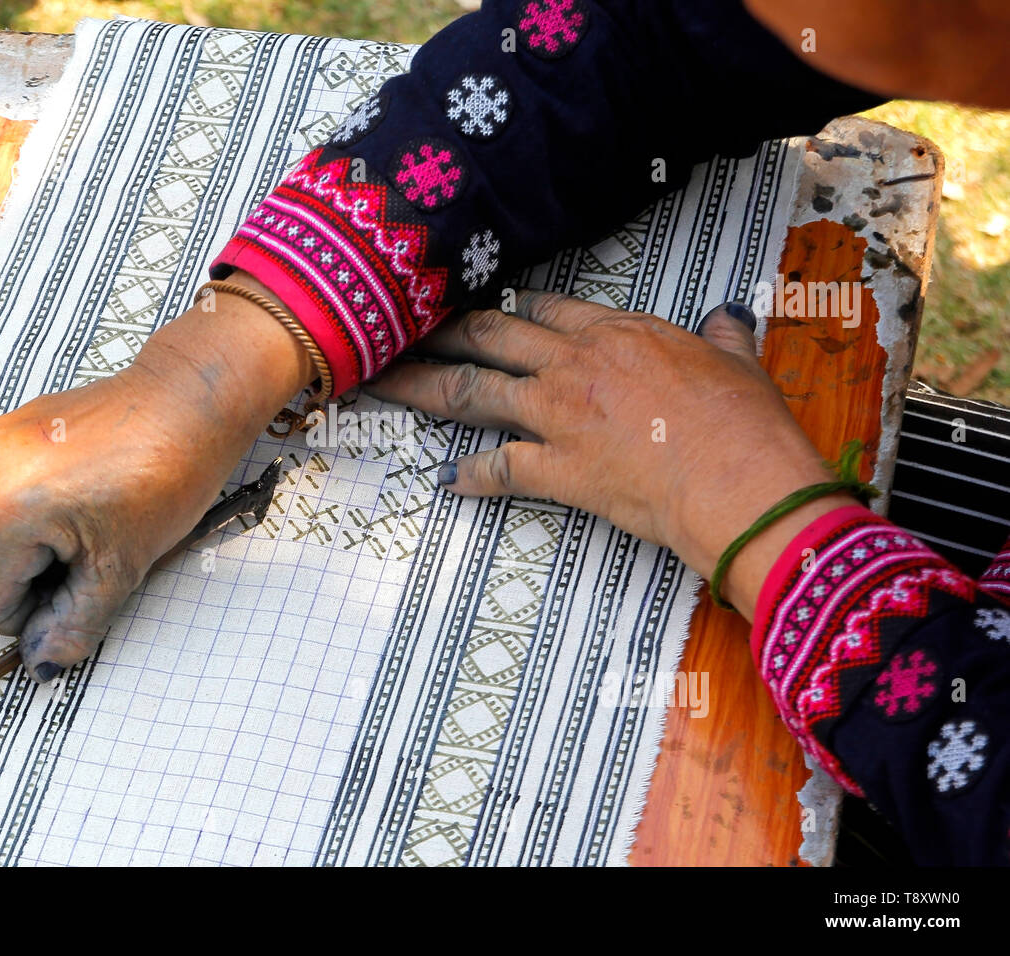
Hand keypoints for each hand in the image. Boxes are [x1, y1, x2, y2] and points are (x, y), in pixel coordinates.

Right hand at [0, 273, 314, 680]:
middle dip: (30, 579)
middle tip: (92, 554)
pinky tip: (78, 496)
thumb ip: (74, 625)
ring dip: (29, 547)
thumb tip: (42, 666)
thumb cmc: (166, 477)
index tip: (80, 589)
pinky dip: (29, 513)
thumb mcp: (122, 567)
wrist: (188, 400)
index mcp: (4, 510)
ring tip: (88, 522)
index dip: (31, 617)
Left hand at [364, 292, 857, 618]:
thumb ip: (723, 336)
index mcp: (618, 334)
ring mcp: (559, 416)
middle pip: (490, 335)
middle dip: (442, 331)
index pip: (545, 310)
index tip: (481, 310)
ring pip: (472, 391)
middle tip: (404, 331)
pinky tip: (446, 480)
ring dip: (424, 387)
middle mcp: (575, 366)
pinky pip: (497, 468)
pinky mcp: (557, 469)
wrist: (740, 480)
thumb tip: (728, 316)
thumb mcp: (739, 364)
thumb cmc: (746, 424)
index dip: (509, 308)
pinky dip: (468, 475)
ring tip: (385, 383)